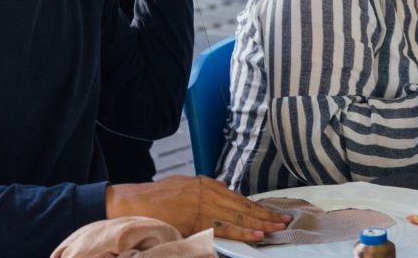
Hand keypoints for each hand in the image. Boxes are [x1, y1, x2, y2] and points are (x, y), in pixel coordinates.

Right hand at [106, 175, 290, 241]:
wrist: (134, 203)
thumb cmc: (155, 196)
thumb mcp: (183, 183)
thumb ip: (204, 187)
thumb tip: (225, 188)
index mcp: (204, 183)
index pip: (238, 197)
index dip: (257, 206)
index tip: (272, 212)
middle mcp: (206, 193)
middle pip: (242, 206)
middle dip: (265, 215)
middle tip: (283, 221)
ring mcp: (202, 207)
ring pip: (237, 217)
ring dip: (259, 224)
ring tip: (276, 228)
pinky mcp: (196, 222)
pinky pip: (224, 229)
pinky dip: (242, 233)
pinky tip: (256, 235)